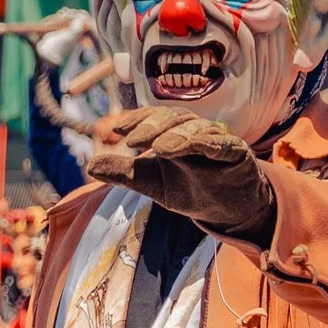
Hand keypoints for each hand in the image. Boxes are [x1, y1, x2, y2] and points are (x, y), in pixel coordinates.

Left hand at [87, 108, 276, 243]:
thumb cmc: (191, 187)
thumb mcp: (152, 183)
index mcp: (172, 133)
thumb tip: (89, 165)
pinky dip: (210, 142)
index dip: (137, 120)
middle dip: (152, 126)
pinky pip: (223, 144)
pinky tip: (197, 145)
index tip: (117, 130)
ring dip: (177, 135)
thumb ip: (124, 173)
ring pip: (197, 129)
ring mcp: (217, 140)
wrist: (228, 209)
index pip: (154, 118)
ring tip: (159, 148)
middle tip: (133, 140)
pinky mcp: (237, 153)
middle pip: (174, 118)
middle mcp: (194, 131)